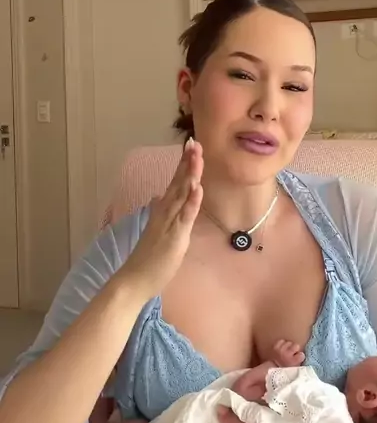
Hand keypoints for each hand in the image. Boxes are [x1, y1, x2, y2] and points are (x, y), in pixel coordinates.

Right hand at [119, 139, 202, 299]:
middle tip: (195, 141)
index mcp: (163, 211)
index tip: (191, 146)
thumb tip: (159, 197)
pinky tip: (197, 186)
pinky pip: (185, 216)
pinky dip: (191, 201)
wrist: (133, 280)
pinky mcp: (174, 236)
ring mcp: (169, 223)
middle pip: (179, 182)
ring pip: (182, 194)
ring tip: (197, 155)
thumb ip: (160, 212)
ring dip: (190, 174)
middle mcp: (165, 212)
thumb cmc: (147, 259)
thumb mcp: (157, 230)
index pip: (175, 183)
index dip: (183, 164)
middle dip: (188, 162)